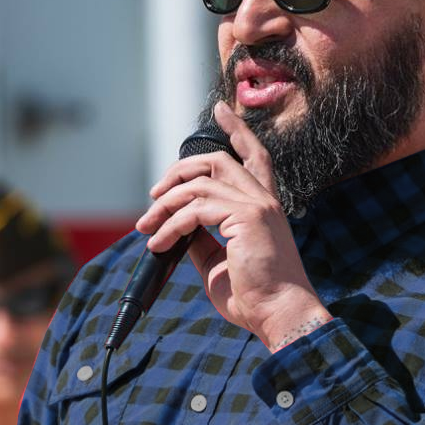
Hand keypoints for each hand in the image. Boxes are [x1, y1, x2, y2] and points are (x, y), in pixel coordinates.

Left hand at [134, 99, 332, 347]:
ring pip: (198, 184)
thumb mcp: (219, 262)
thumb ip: (202, 239)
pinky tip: (158, 243)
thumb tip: (175, 228)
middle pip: (216, 159)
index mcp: (263, 207)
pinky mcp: (247, 218)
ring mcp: (257, 205)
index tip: (221, 110)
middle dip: (178, 170)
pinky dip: (170, 225)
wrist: (279, 314)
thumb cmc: (254, 296)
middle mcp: (264, 199)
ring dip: (165, 204)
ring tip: (146, 227)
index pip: (253, 155)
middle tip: (154, 193)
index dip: (237, 129)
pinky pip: (195, 210)